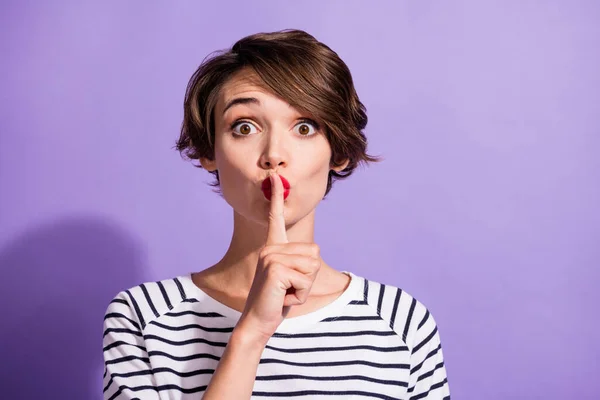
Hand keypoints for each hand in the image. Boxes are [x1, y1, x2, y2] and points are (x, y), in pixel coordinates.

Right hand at [236, 172, 320, 343]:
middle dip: (308, 276)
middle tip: (288, 287)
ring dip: (304, 286)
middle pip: (314, 252)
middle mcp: (270, 248)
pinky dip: (300, 294)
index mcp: (273, 247)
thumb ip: (298, 262)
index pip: (275, 217)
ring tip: (285, 292)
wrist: (258, 321)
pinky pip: (305, 280)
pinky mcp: (275, 269)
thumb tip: (312, 252)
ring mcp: (271, 257)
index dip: (276, 197)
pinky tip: (283, 297)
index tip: (274, 177)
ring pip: (312, 266)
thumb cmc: (277, 300)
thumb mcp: (290, 278)